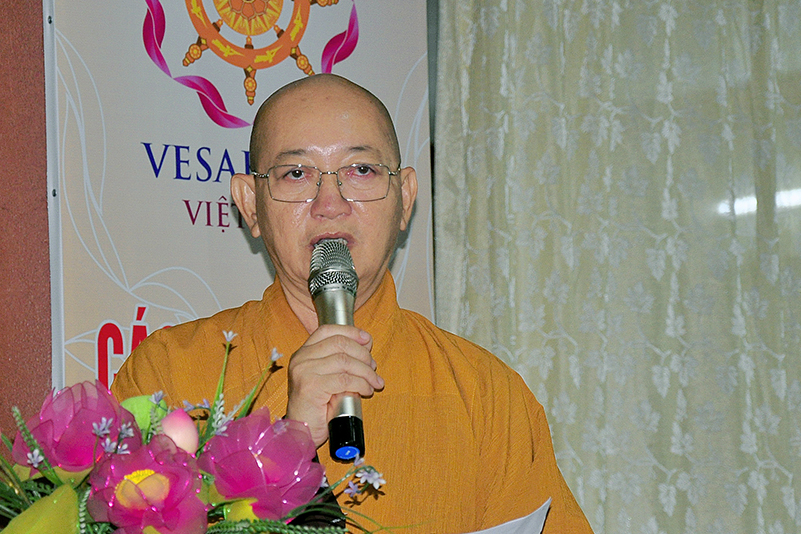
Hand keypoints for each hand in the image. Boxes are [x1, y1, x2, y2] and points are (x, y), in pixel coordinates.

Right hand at [285, 324, 383, 447]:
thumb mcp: (328, 377)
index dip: (350, 332)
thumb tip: (366, 346)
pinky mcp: (311, 387)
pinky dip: (361, 384)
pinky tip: (366, 390)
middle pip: (340, 344)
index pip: (328, 330)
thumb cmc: (317, 407)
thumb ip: (340, 361)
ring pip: (345, 361)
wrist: (302, 432)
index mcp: (304, 353)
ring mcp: (304, 371)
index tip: (367, 340)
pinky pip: (344, 380)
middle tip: (373, 368)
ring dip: (366, 371)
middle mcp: (301, 358)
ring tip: (374, 382)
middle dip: (363, 354)